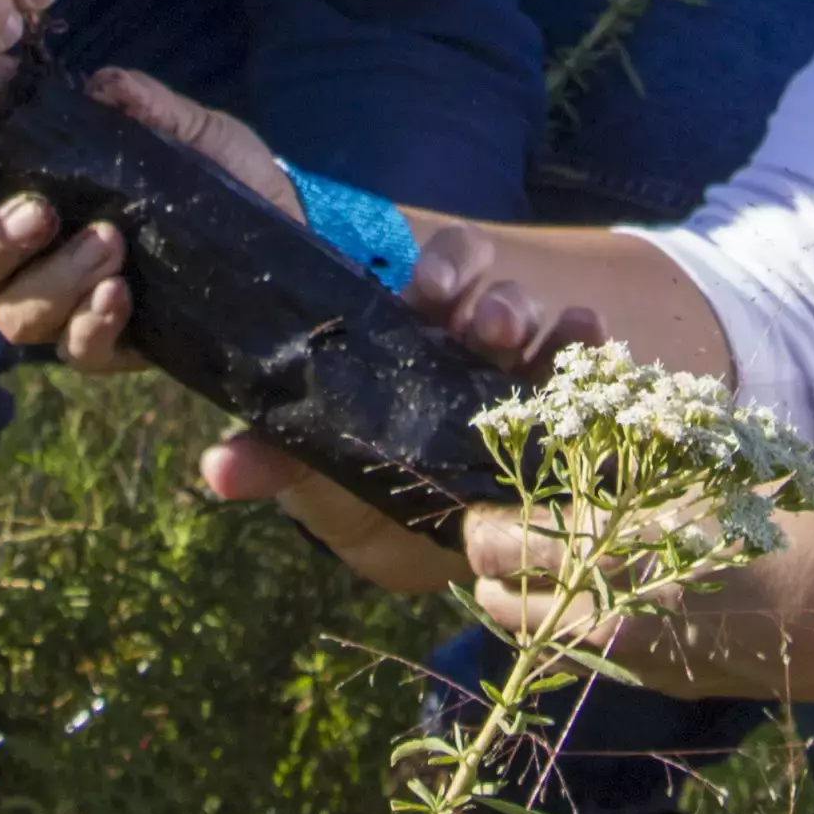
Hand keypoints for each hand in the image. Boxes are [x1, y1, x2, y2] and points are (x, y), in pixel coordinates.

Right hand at [0, 65, 292, 368]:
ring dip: (52, 280)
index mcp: (31, 198)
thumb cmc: (223, 174)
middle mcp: (33, 259)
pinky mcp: (113, 346)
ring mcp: (70, 307)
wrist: (288, 230)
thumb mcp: (193, 130)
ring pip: (14, 317)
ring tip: (109, 243)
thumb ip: (145, 106)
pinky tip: (121, 293)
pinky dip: (91, 323)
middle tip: (43, 213)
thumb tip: (101, 87)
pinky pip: (77, 352)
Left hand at [195, 221, 608, 587]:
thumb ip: (275, 462)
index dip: (444, 267)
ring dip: (538, 325)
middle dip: (490, 297)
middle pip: (488, 290)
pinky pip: (585, 370)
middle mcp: (466, 339)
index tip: (432, 285)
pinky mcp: (562, 412)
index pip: (434, 276)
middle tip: (482, 323)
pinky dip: (592, 352)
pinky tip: (596, 347)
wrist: (427, 546)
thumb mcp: (319, 477)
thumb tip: (217, 472)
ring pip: (536, 323)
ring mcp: (519, 372)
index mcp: (406, 336)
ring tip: (527, 348)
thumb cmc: (365, 490)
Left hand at [459, 477, 813, 704]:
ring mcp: (630, 651)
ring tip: (513, 585)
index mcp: (622, 540)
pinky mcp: (655, 679)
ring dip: (515, 608)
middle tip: (487, 546)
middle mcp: (611, 604)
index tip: (482, 509)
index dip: (485, 523)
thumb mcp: (721, 466)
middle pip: (504, 594)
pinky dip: (557, 636)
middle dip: (487, 567)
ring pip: (534, 636)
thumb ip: (650, 452)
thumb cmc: (798, 522)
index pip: (510, 539)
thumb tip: (596, 428)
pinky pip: (577, 660)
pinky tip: (571, 612)